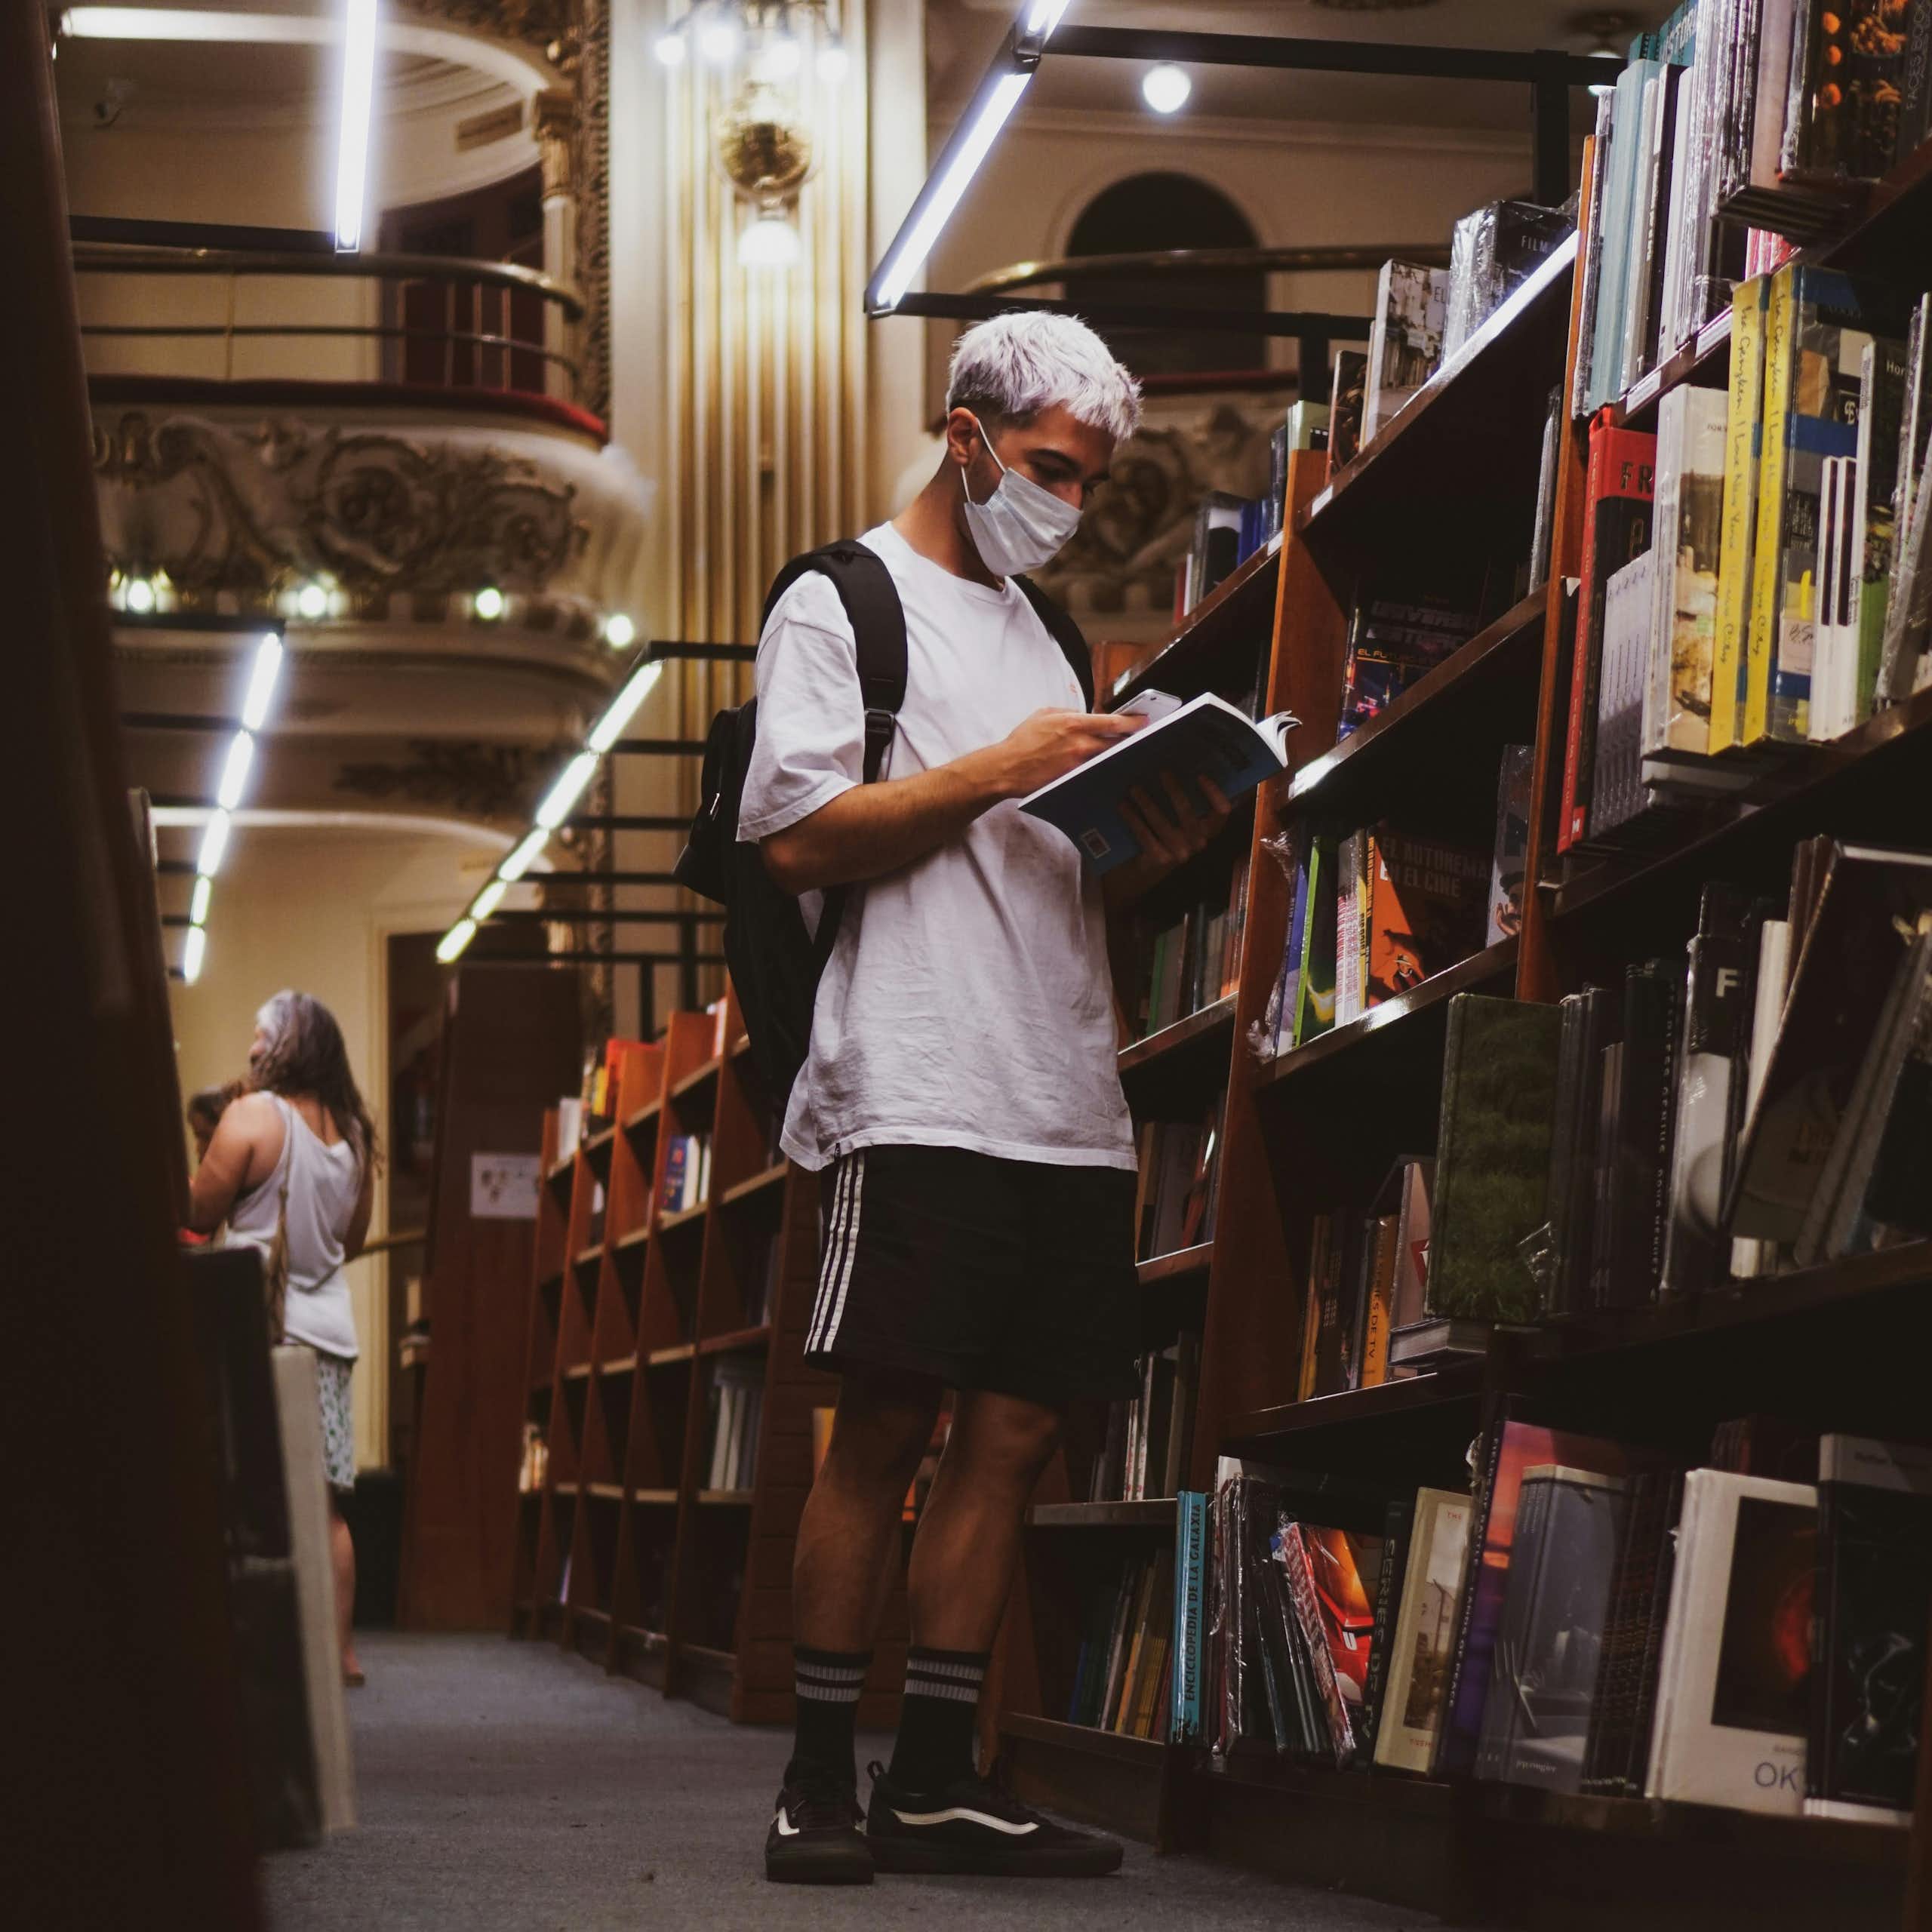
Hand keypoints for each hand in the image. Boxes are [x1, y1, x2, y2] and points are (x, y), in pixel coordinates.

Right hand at [980, 707, 1143, 799]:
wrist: (1008, 767)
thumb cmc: (1023, 740)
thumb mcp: (1044, 714)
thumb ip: (1068, 712)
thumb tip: (1086, 715)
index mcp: (1073, 723)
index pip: (1112, 722)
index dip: (1132, 722)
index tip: (1143, 721)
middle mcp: (1080, 744)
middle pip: (1116, 742)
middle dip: (1129, 740)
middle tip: (1140, 739)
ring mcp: (1079, 764)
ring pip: (1108, 758)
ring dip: (1117, 755)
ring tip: (1125, 753)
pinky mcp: (1074, 779)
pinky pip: (1095, 772)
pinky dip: (1102, 768)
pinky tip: (1106, 768)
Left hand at [1106, 772, 1232, 904]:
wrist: (1148, 869)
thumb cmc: (1167, 834)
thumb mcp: (1182, 821)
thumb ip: (1187, 800)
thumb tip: (1180, 764)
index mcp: (1209, 830)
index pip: (1222, 811)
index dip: (1214, 793)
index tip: (1200, 775)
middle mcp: (1198, 843)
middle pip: (1187, 812)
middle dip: (1174, 790)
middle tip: (1162, 772)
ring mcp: (1179, 853)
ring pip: (1162, 822)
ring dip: (1146, 802)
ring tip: (1134, 788)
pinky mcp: (1159, 860)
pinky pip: (1144, 834)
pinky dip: (1132, 819)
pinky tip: (1123, 806)